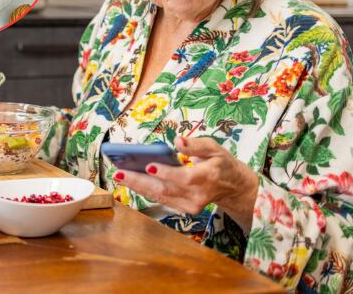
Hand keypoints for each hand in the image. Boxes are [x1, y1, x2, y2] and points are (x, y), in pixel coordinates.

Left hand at [113, 137, 258, 230]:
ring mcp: (191, 205)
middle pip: (165, 189)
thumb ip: (196, 145)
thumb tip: (178, 141)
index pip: (184, 178)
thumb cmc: (221, 163)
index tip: (149, 165)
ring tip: (118, 175)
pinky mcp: (185, 209)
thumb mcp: (215, 148)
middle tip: (119, 172)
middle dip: (140, 181)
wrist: (233, 187)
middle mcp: (198, 195)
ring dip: (137, 186)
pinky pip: (162, 199)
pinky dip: (145, 190)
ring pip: (160, 196)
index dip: (167, 173)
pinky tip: (130, 180)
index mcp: (207, 177)